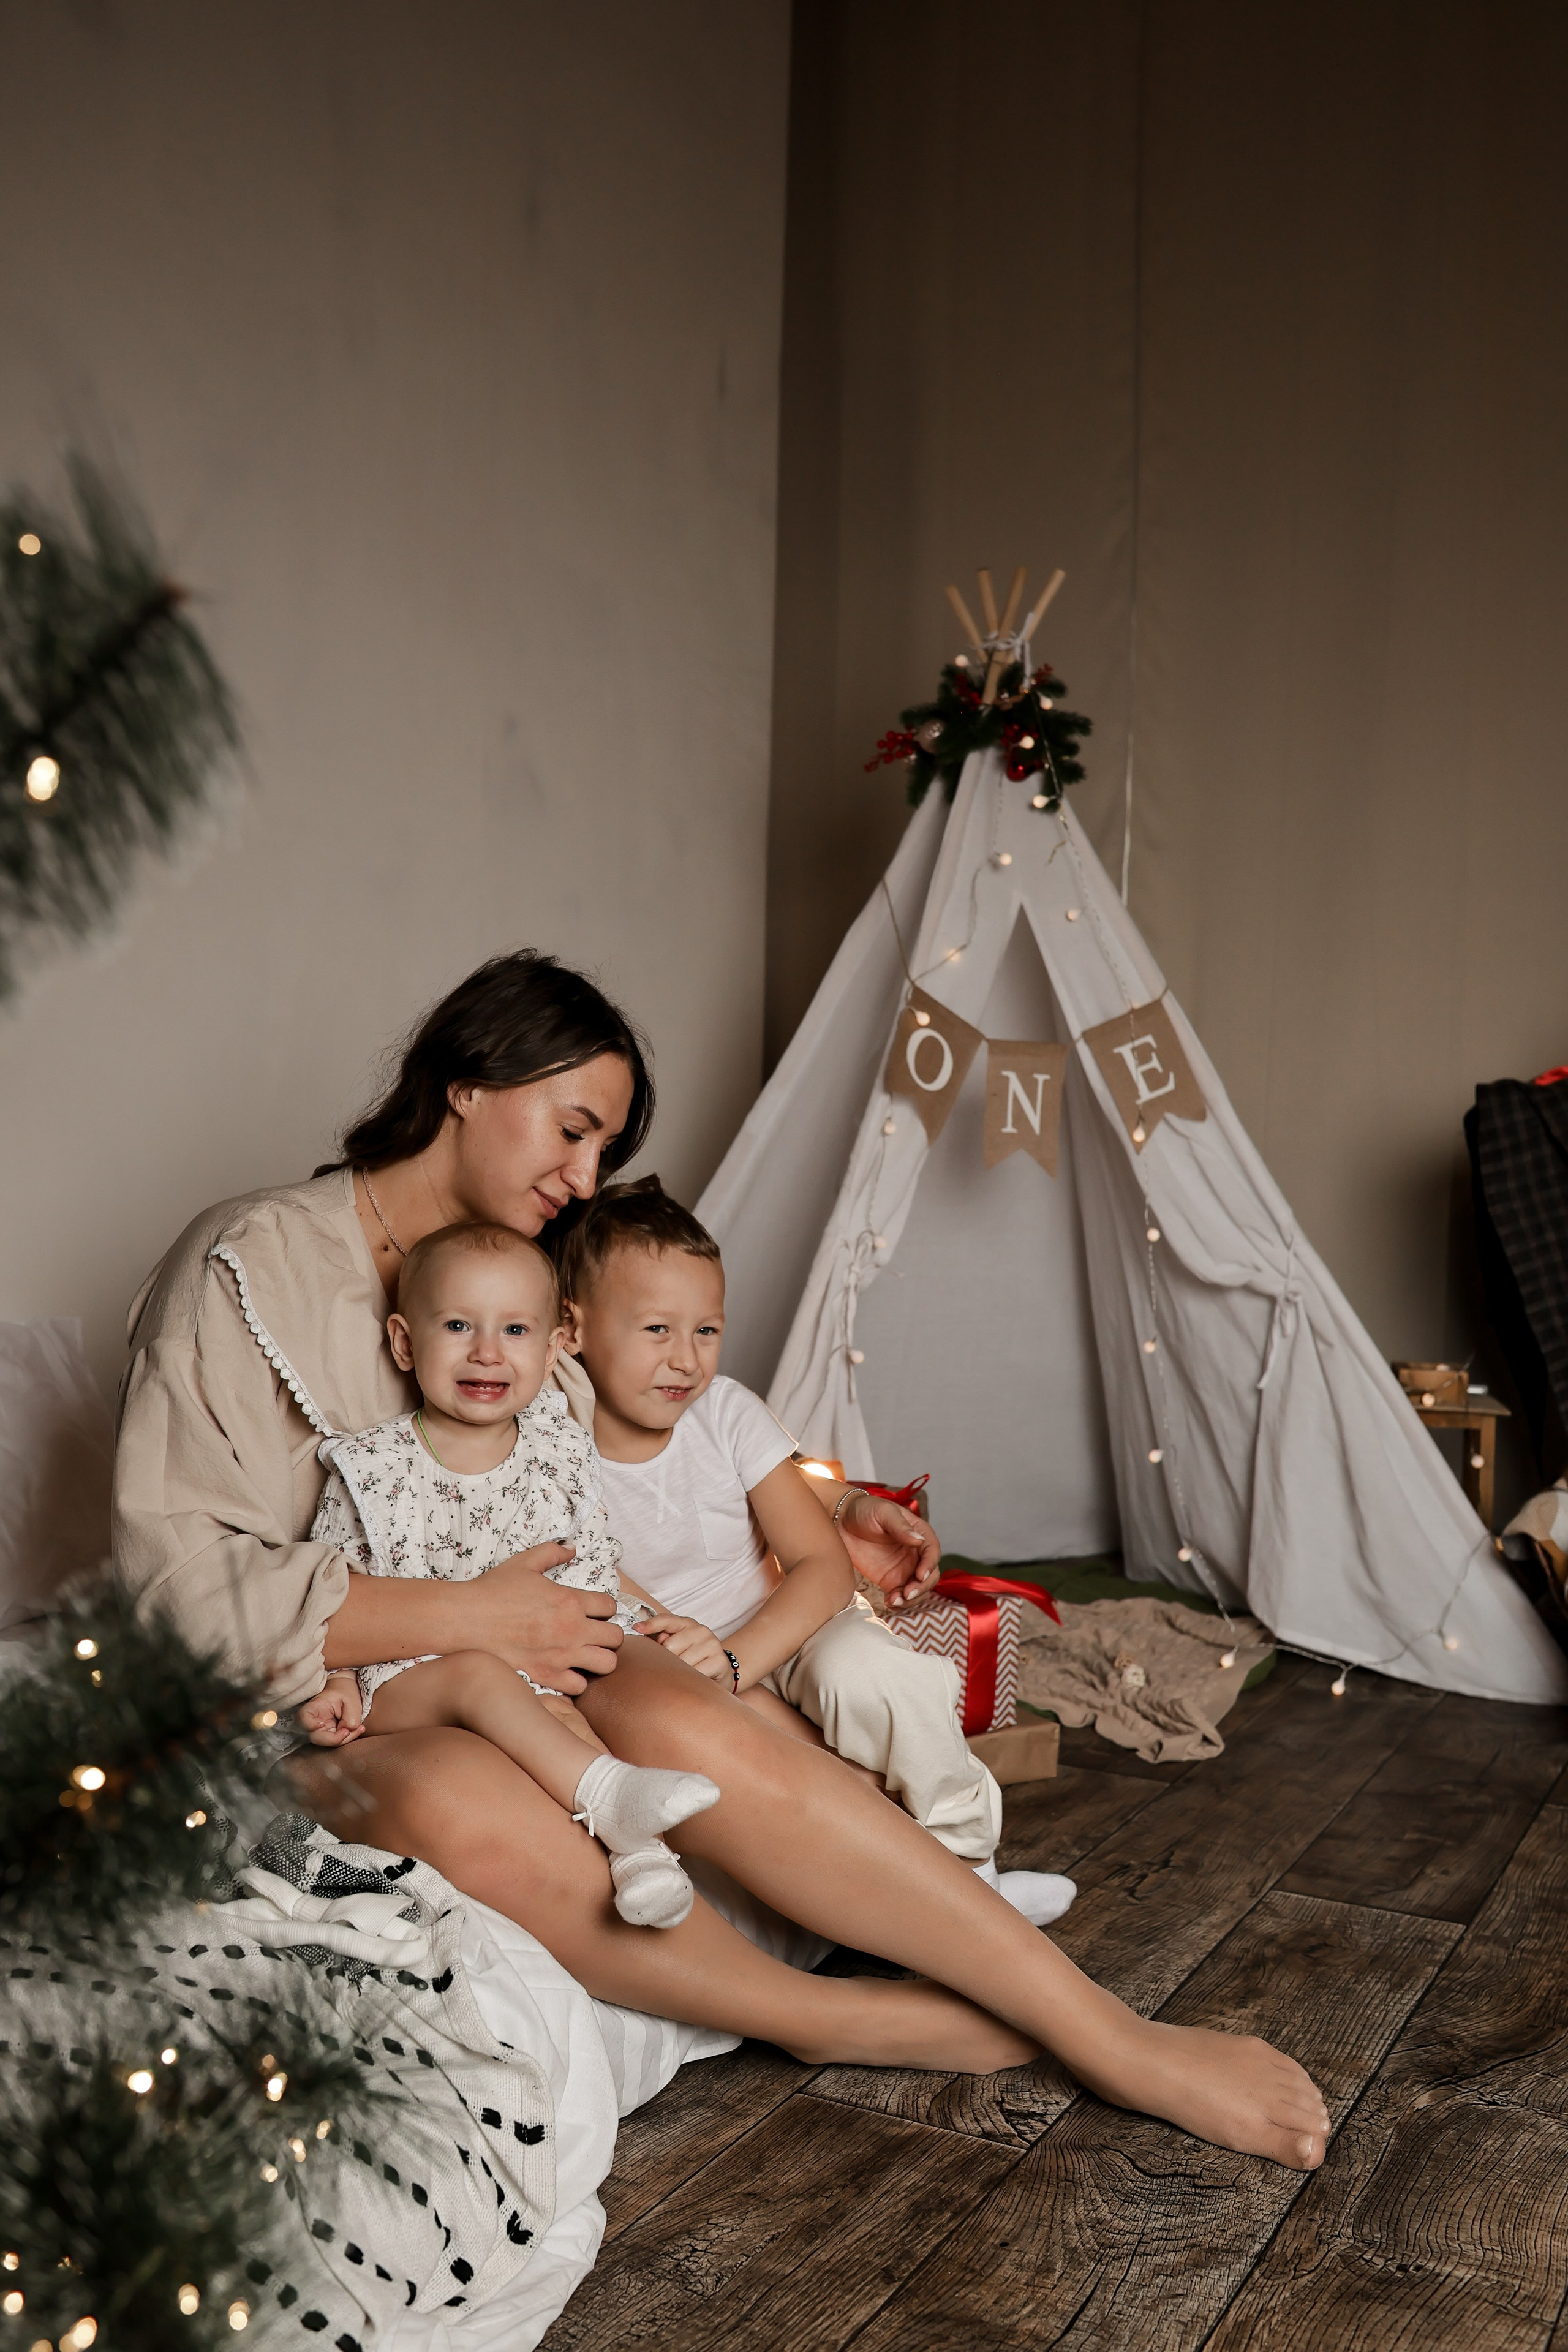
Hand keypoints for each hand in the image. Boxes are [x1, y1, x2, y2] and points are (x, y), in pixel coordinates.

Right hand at [298, 1673, 363, 1746]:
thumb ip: (351, 1717)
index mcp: (315, 1706)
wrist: (346, 1690)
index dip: (310, 1724)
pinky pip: (334, 1741)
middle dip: (335, 1739)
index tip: (322, 1723)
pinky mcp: (327, 1734)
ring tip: (359, 1728)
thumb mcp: (352, 1700)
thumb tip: (347, 1730)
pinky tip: (358, 1730)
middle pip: (316, 1737)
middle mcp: (314, 1720)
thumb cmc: (346, 1692)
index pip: (303, 1717)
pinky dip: (346, 1739)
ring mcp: (319, 1729)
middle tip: (350, 1730)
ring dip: (343, 1740)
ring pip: (326, 1742)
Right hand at [460, 1543, 623, 1694]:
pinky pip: (579, 1687)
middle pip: (616, 1637)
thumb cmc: (493, 1590)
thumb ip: (552, 1552)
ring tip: (585, 1654)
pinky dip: (576, 1680)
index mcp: (570, 1601)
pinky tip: (565, 1670)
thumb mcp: (524, 1562)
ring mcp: (561, 1656)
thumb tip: (571, 1548)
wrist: (466, 1620)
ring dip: (600, 1658)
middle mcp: (572, 1630)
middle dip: (609, 1634)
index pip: (610, 1606)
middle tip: (593, 1633)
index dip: (605, 1607)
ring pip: (606, 1664)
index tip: (593, 1610)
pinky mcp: (546, 1676)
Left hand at [641, 1611, 733, 1683]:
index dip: (651, 1624)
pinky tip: (695, 1679)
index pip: (666, 1620)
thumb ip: (661, 1640)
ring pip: (682, 1661)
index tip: (637, 1629)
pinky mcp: (719, 1660)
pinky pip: (695, 1673)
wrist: (721, 1671)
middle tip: (674, 1666)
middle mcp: (700, 1630)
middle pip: (670, 1645)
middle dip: (667, 1659)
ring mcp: (711, 1644)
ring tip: (685, 1674)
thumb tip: (643, 1635)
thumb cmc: (693, 1658)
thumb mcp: (678, 1646)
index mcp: (687, 1623)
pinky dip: (692, 1679)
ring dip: (680, 1672)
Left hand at [838, 1491, 941, 1608]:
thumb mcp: (883, 1513)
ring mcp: (904, 1568)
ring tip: (894, 1600)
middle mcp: (915, 1553)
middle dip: (922, 1587)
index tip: (920, 1575)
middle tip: (907, 1593)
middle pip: (930, 1575)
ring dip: (911, 1599)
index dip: (929, 1565)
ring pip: (918, 1589)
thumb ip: (900, 1527)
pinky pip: (901, 1596)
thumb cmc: (865, 1510)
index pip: (932, 1551)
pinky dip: (899, 1603)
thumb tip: (918, 1540)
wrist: (841, 1521)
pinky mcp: (890, 1581)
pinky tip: (888, 1602)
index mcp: (919, 1533)